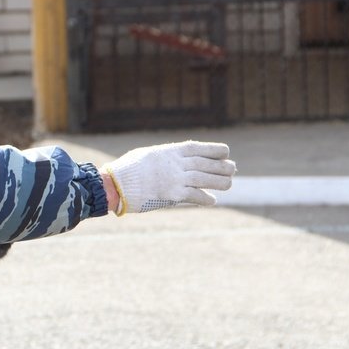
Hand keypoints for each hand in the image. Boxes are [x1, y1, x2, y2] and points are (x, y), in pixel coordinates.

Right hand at [101, 141, 235, 213]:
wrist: (116, 184)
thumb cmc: (127, 170)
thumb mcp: (148, 156)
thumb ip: (163, 158)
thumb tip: (171, 160)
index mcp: (170, 151)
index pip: (199, 148)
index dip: (215, 150)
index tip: (226, 152)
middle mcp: (177, 163)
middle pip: (207, 163)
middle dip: (222, 166)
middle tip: (233, 169)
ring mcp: (176, 178)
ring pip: (207, 179)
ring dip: (220, 182)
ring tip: (229, 184)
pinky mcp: (173, 194)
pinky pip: (196, 196)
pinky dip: (206, 198)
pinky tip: (212, 200)